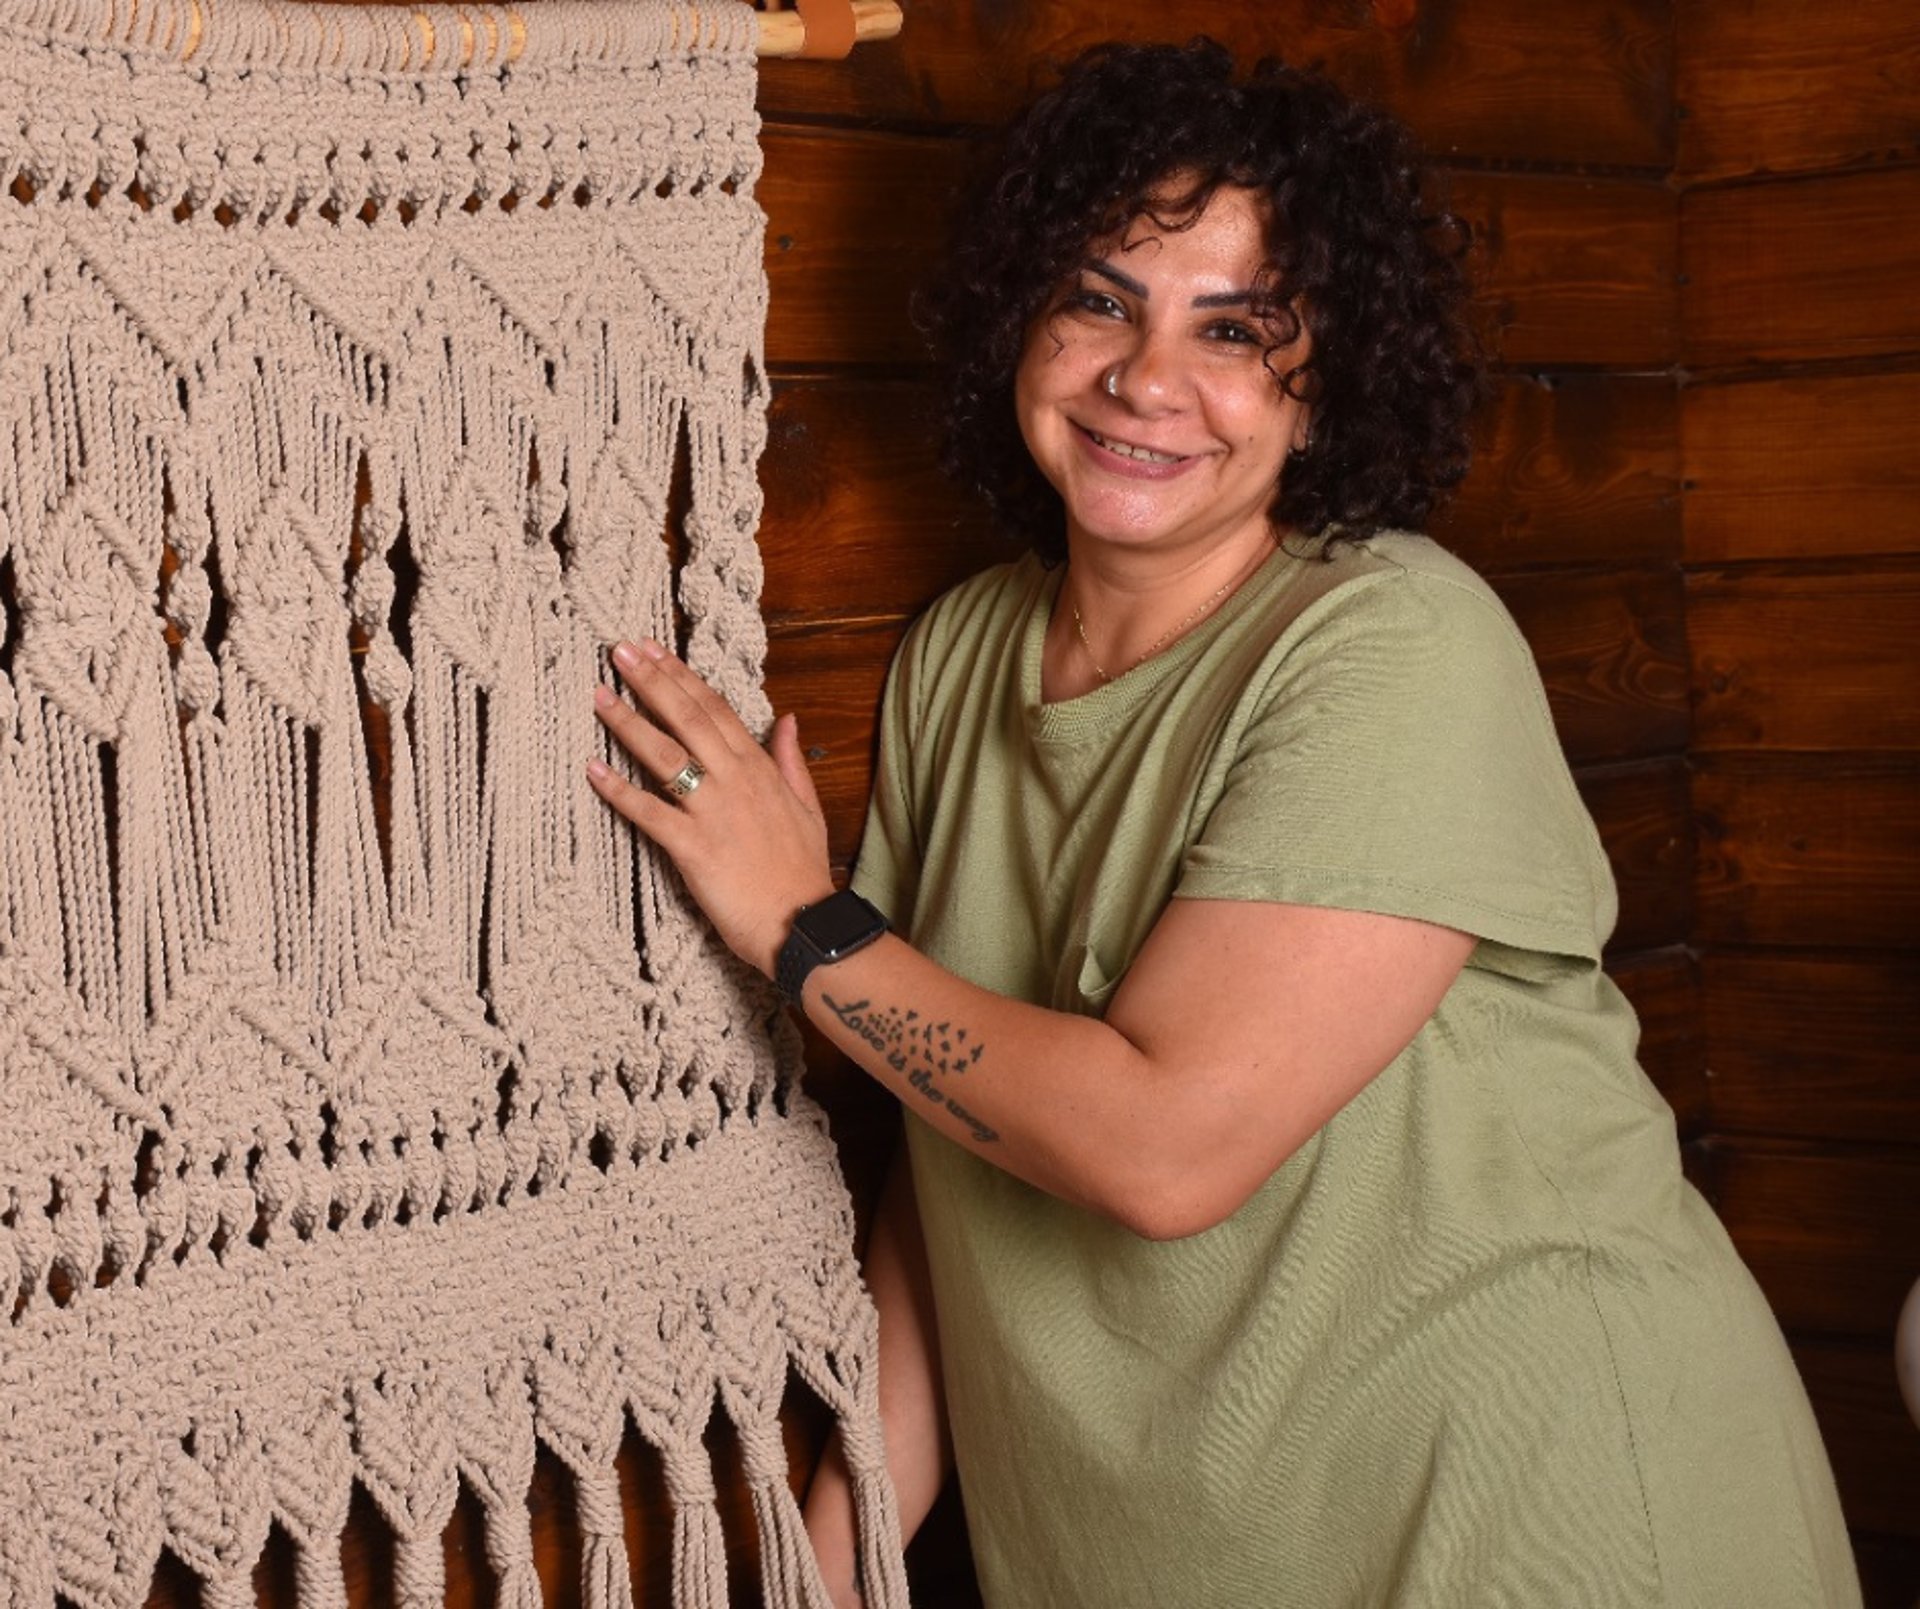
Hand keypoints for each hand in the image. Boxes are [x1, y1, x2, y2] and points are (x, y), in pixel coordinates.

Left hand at [587, 639, 835, 976]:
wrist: (804, 924)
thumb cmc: (803, 872)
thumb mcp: (808, 807)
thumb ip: (790, 760)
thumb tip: (787, 719)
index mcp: (760, 769)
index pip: (715, 709)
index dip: (682, 677)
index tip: (656, 651)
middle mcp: (735, 780)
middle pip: (687, 719)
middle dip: (651, 681)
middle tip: (619, 651)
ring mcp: (713, 812)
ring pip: (664, 756)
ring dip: (628, 722)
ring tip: (598, 696)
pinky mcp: (693, 847)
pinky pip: (648, 812)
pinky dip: (618, 791)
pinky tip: (592, 770)